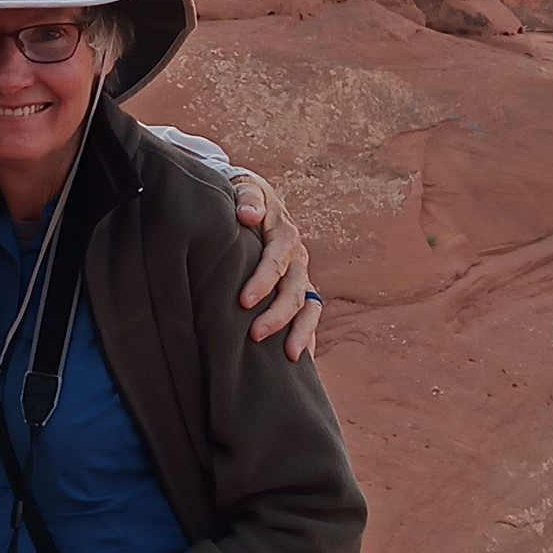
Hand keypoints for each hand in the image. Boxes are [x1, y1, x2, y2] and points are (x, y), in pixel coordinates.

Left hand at [231, 171, 320, 359]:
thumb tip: (249, 214)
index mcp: (284, 234)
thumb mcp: (244, 190)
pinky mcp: (299, 292)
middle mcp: (298, 259)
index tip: (244, 301)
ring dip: (301, 332)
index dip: (263, 281)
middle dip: (278, 315)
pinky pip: (309, 318)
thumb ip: (247, 199)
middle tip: (255, 335)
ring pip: (309, 307)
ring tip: (290, 356)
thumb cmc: (243, 200)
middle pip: (295, 290)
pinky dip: (308, 338)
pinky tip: (301, 362)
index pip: (277, 260)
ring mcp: (301, 278)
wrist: (254, 203)